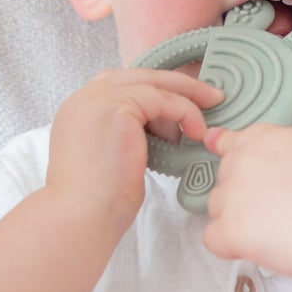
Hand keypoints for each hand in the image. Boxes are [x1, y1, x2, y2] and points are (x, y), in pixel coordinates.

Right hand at [46, 67, 222, 234]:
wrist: (82, 215)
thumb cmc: (98, 202)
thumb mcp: (113, 158)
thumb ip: (128, 136)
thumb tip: (163, 132)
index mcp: (80, 111)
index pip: (121, 85)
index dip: (154, 92)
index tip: (181, 105)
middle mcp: (85, 98)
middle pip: (139, 76)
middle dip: (177, 86)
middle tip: (210, 97)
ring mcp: (98, 98)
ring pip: (153, 83)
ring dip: (186, 98)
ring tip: (204, 124)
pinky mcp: (116, 105)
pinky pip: (162, 98)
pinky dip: (185, 112)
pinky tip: (196, 132)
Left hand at [200, 123, 291, 278]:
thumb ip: (282, 152)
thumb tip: (252, 157)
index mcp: (269, 138)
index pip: (234, 142)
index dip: (240, 162)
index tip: (247, 176)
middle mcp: (245, 159)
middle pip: (225, 178)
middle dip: (244, 195)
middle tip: (281, 212)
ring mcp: (234, 194)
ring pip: (218, 208)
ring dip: (238, 221)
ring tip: (277, 232)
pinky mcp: (231, 228)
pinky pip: (212, 239)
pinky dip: (232, 248)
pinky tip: (261, 249)